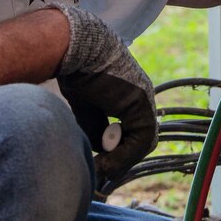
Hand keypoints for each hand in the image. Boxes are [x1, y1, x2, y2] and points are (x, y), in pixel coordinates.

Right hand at [47, 3, 156, 182]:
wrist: (77, 49)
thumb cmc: (76, 71)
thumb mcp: (86, 106)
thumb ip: (95, 126)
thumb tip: (99, 152)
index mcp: (129, 96)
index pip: (134, 132)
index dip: (120, 152)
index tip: (100, 164)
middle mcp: (141, 97)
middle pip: (142, 138)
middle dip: (122, 158)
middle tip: (102, 171)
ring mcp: (144, 98)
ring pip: (145, 139)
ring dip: (123, 159)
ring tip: (102, 168)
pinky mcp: (141, 101)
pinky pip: (143, 135)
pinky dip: (126, 153)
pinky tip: (106, 159)